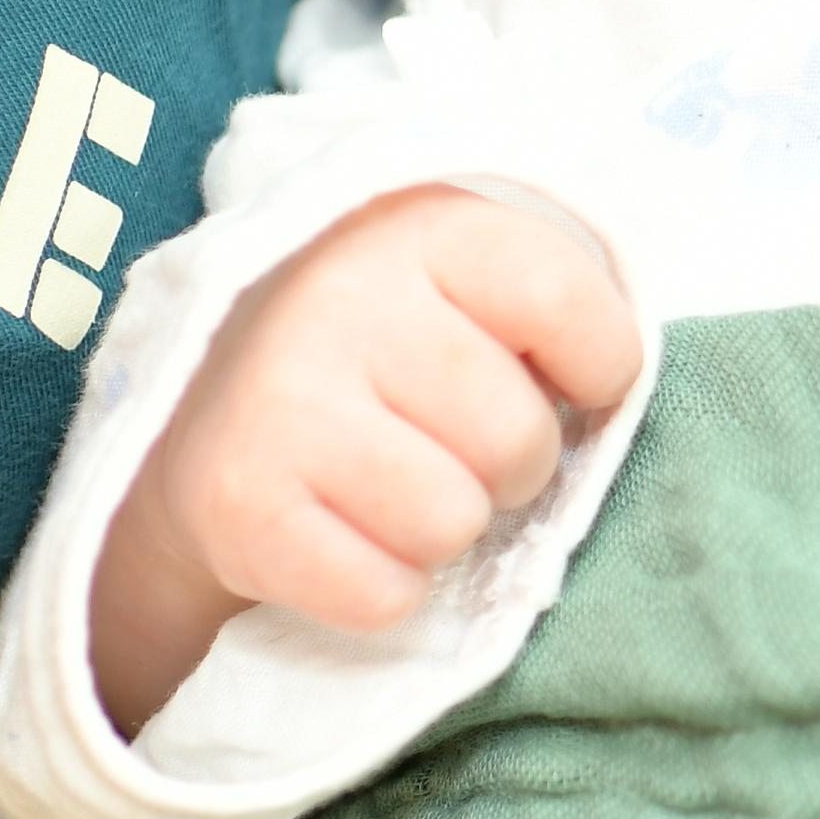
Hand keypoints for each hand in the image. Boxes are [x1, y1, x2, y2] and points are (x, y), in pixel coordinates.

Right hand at [88, 186, 640, 731]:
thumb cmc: (379, 356)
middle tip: (446, 443)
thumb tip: (623, 393)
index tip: (561, 380)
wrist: (196, 424)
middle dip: (508, 465)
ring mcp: (281, 400)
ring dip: (440, 529)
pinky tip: (340, 533)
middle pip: (517, 438)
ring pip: (453, 523)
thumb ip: (551, 309)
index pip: (568, 305)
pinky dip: (379, 589)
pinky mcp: (239, 504)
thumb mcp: (459, 286)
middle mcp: (342, 297)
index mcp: (418, 225)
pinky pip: (384, 593)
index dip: (595, 368)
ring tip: (389, 484)